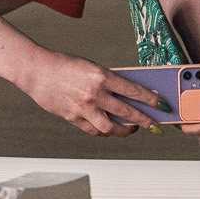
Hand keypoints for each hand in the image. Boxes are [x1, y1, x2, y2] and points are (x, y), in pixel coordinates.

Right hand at [23, 52, 160, 136]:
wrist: (36, 70)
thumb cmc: (65, 65)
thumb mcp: (92, 67)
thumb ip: (109, 81)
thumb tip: (131, 96)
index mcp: (102, 76)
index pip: (134, 91)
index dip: (152, 100)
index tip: (163, 105)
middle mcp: (94, 94)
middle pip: (127, 112)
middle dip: (144, 120)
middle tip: (153, 125)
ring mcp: (83, 108)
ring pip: (111, 128)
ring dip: (124, 131)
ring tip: (131, 130)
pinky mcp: (72, 118)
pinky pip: (94, 131)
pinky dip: (104, 132)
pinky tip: (110, 130)